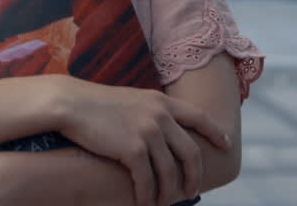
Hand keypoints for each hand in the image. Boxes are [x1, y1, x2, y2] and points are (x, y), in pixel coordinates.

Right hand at [54, 78, 230, 205]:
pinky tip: (144, 203)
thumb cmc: (95, 104)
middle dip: (194, 176)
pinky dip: (147, 196)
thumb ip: (150, 111)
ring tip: (164, 203)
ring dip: (168, 193)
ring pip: (170, 172)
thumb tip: (163, 129)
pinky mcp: (133, 149)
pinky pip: (148, 180)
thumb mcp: (131, 100)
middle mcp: (160, 115)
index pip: (199, 117)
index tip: (226, 144)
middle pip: (191, 152)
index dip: (215, 132)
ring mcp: (148, 132)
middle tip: (192, 191)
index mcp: (161, 102)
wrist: (71, 103)